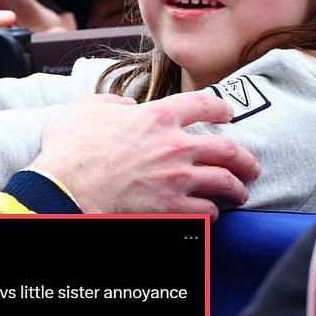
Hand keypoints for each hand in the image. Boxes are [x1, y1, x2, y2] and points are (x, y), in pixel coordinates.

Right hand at [29, 93, 259, 216]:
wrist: (64, 187)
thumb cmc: (71, 147)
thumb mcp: (86, 107)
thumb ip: (112, 101)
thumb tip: (125, 105)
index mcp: (158, 116)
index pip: (203, 105)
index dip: (220, 108)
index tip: (227, 114)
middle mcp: (176, 146)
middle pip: (227, 148)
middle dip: (245, 158)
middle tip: (250, 165)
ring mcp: (177, 179)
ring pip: (224, 182)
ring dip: (236, 188)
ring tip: (240, 193)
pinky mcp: (171, 209)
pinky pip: (206, 212)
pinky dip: (211, 213)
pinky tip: (211, 213)